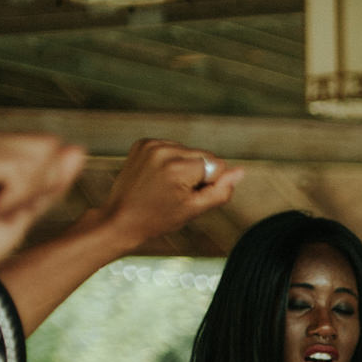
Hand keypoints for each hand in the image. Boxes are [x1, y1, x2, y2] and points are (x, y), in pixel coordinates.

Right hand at [0, 132, 85, 285]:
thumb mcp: (32, 205)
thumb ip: (54, 178)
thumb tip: (79, 149)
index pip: (50, 144)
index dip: (48, 180)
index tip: (14, 203)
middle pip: (48, 146)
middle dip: (39, 185)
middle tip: (3, 207)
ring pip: (37, 159)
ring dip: (25, 195)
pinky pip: (20, 172)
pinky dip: (14, 198)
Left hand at [94, 139, 241, 251]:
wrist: (121, 218)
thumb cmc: (159, 218)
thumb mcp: (195, 209)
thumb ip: (221, 190)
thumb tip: (241, 171)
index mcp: (178, 167)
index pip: (217, 165)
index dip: (210, 183)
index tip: (190, 197)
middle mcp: (165, 150)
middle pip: (204, 155)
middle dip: (199, 173)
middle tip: (177, 193)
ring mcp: (151, 144)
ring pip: (189, 151)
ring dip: (185, 166)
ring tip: (166, 186)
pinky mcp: (142, 143)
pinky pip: (172, 147)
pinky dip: (171, 160)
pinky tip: (159, 176)